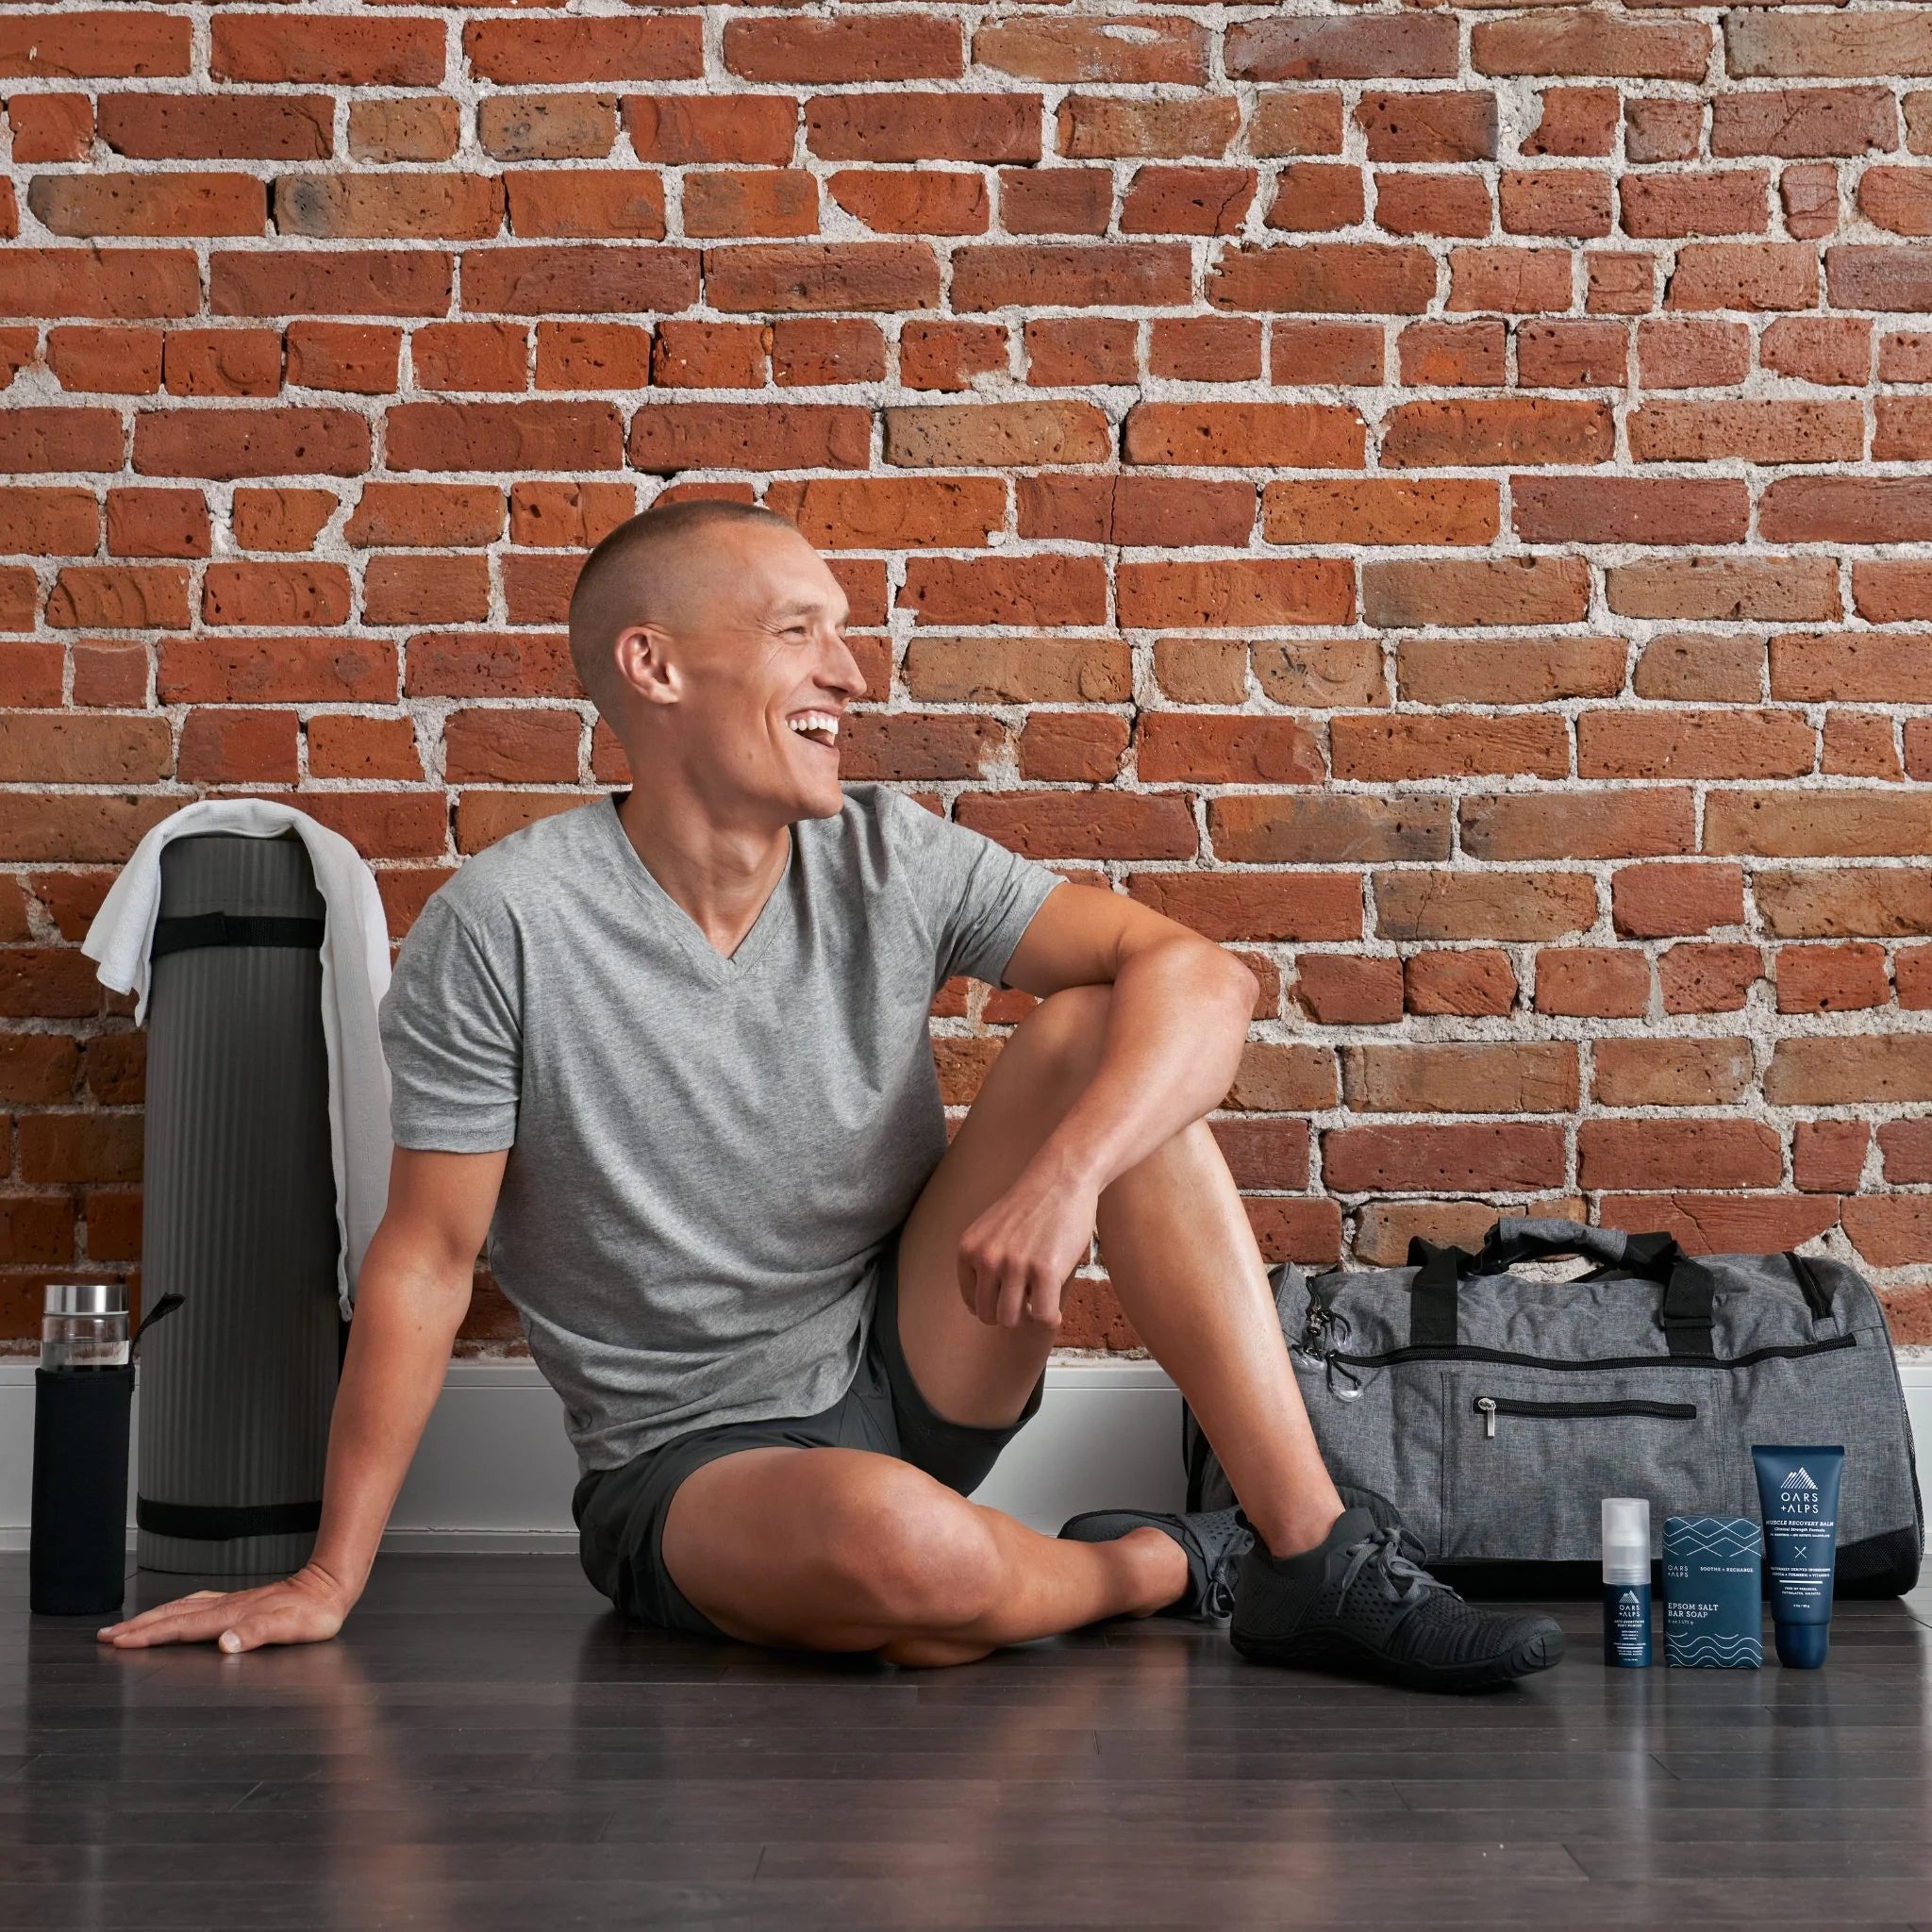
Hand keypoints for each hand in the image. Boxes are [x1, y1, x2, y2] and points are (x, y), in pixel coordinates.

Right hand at [96, 1561, 352, 1653]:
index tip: (118, 1641)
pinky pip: (195, 1605)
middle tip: (105, 1635)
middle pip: (172, 1616)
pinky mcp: (239, 1602)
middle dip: (137, 1626)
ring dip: (151, 1617)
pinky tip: (173, 1613)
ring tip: (127, 1626)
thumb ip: (257, 1634)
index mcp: (231, 1616)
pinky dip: (174, 1610)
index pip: (180, 1628)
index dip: (149, 1636)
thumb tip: (225, 1645)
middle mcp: (226, 1607)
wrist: (330, 1585)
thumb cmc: (314, 1612)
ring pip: (180, 1608)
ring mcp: (231, 1602)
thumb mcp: (291, 1628)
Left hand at [957, 1164, 1097, 1330]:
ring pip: (1011, 1320)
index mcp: (968, 1249)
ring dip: (1028, 1316)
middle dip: (1010, 1312)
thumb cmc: (1032, 1206)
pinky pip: (1043, 1316)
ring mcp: (1015, 1266)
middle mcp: (986, 1258)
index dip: (994, 1303)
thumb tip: (988, 1307)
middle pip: (988, 1315)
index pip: (971, 1302)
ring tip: (1041, 1301)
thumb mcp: (991, 1230)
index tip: (1011, 1296)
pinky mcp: (1045, 1271)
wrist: (1062, 1178)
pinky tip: (1055, 1309)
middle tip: (1028, 1299)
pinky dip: (1050, 1319)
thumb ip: (984, 1260)